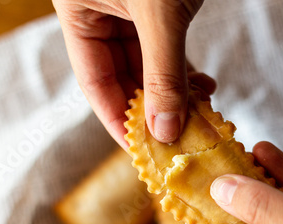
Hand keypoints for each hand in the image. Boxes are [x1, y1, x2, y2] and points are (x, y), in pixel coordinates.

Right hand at [53, 0, 215, 147]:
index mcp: (78, 11)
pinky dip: (183, 72)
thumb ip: (163, 73)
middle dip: (154, 109)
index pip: (95, 83)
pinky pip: (166, 51)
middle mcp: (99, 15)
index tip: (143, 151)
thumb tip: (165, 130)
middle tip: (181, 136)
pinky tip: (203, 87)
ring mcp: (128, 12)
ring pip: (148, 68)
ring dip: (175, 92)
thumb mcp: (160, 16)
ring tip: (201, 111)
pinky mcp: (156, 10)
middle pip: (123, 80)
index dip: (120, 121)